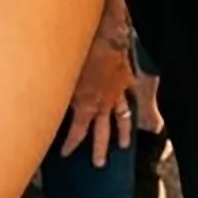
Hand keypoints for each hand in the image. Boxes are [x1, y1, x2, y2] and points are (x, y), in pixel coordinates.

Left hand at [57, 30, 137, 167]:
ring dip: (123, 133)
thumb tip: (53, 106)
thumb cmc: (84, 51)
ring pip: (122, 119)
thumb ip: (59, 94)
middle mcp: (103, 102)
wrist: (110, 33)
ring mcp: (117, 93)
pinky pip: (132, 99)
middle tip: (100, 165)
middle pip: (102, 131)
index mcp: (86, 102)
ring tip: (125, 145)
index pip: (77, 131)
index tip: (65, 154)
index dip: (71, 144)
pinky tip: (143, 115)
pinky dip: (138, 108)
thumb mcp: (67, 74)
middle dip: (100, 148)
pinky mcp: (126, 81)